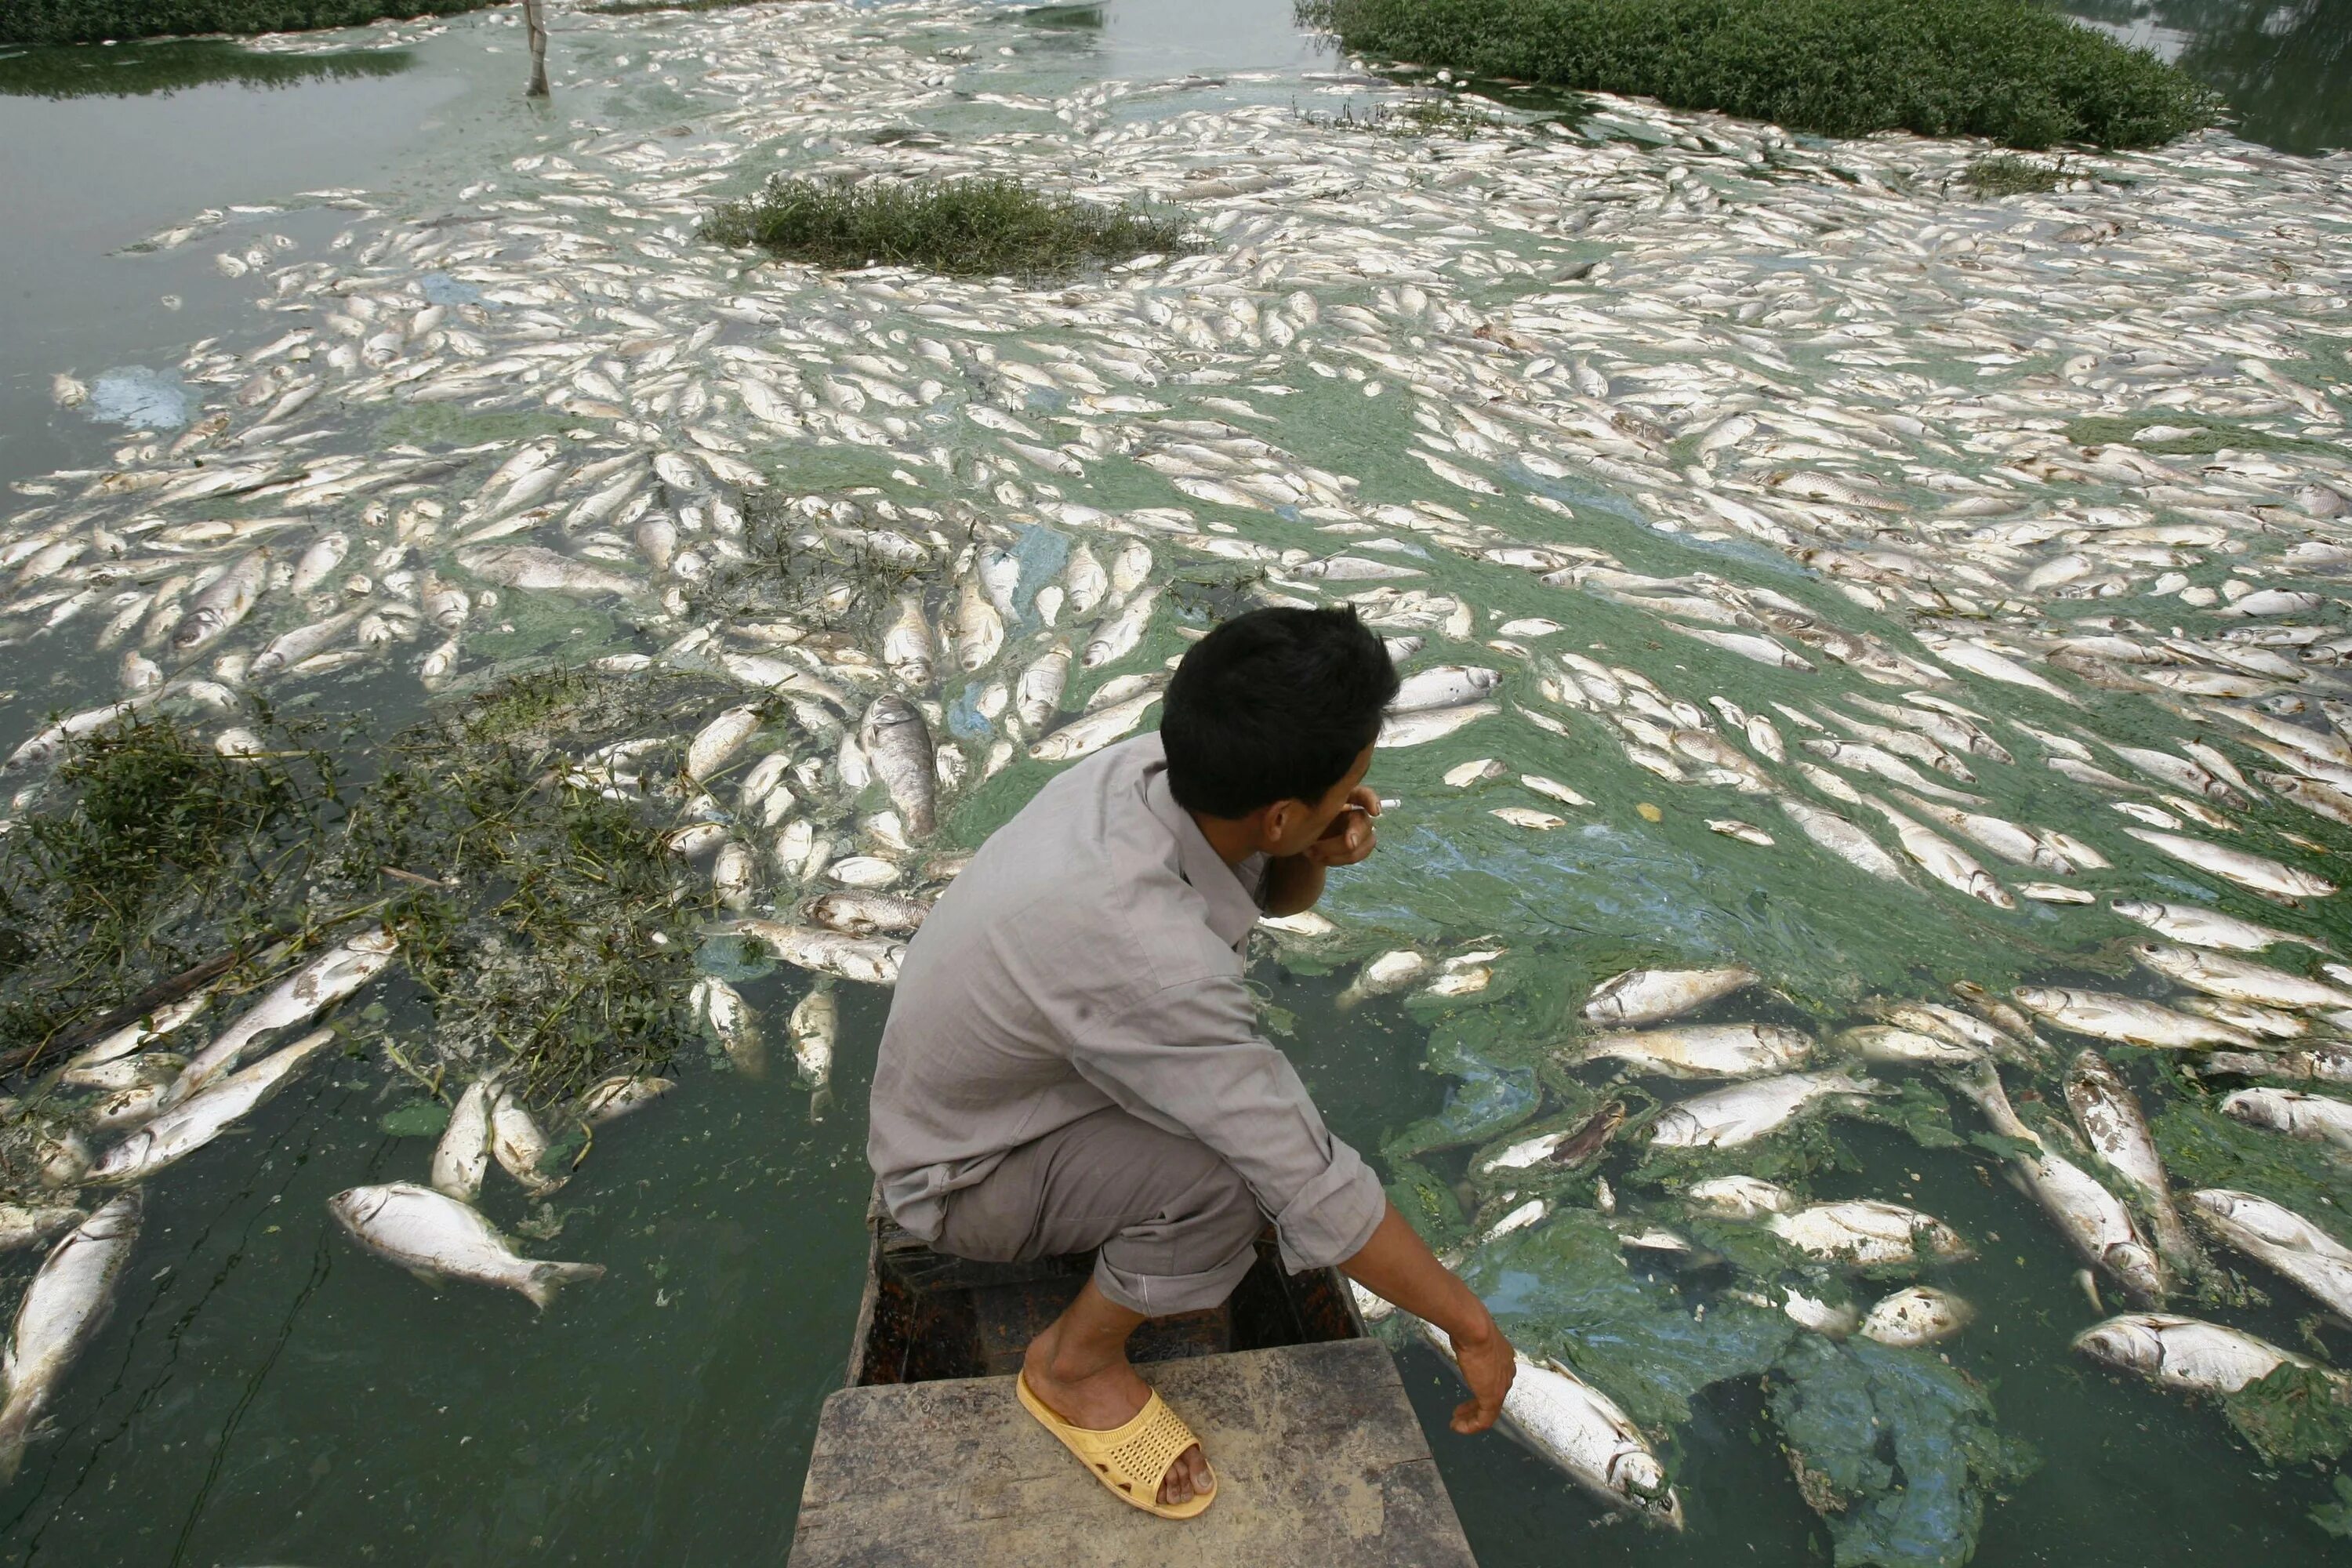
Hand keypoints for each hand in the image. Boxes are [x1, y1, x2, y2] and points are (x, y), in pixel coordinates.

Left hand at [1303, 787, 1380, 868]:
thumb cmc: (1302, 818)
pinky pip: (1357, 855)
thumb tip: (1312, 810)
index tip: (1375, 812)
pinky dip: (1337, 859)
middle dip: (1355, 834)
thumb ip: (1308, 806)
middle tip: (1348, 843)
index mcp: (1345, 796)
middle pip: (1364, 823)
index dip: (1371, 801)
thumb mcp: (1301, 810)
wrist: (1300, 839)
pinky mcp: (1359, 847)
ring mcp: (1360, 831)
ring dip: (1338, 852)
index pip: (1363, 794)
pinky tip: (1319, 858)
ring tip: (1312, 852)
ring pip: (1363, 842)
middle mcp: (1355, 812)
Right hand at [1448, 1316, 1515, 1434]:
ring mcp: (1501, 1387)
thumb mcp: (1472, 1335)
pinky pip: (1484, 1419)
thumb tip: (1461, 1334)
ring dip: (1471, 1418)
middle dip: (1475, 1405)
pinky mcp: (1493, 1398)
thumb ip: (1471, 1341)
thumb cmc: (1471, 1328)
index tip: (1467, 1391)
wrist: (1475, 1330)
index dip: (1480, 1387)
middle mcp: (1507, 1373)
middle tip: (1460, 1412)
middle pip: (1493, 1395)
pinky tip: (1457, 1427)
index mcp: (1504, 1358)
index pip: (1495, 1378)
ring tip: (1456, 1423)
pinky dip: (1470, 1426)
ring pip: (1489, 1410)